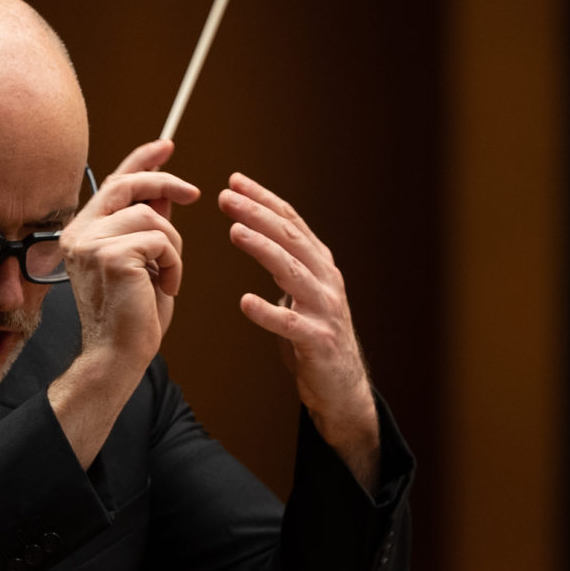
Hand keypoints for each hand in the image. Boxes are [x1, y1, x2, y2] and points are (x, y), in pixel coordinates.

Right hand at [48, 142, 197, 465]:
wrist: (118, 357)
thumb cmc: (132, 318)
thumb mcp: (145, 263)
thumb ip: (149, 227)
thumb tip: (167, 194)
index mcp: (81, 233)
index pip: (112, 182)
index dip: (141, 160)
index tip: (166, 146)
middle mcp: (78, 233)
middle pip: (129, 185)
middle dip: (166, 183)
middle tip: (195, 193)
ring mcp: (91, 242)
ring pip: (153, 218)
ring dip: (173, 248)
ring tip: (168, 277)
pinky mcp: (111, 255)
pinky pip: (160, 241)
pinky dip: (174, 264)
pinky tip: (163, 288)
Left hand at [218, 173, 380, 490]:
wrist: (343, 389)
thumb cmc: (315, 339)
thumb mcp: (304, 294)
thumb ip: (287, 265)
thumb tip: (258, 232)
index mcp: (321, 267)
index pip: (292, 223)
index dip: (265, 200)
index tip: (236, 181)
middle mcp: (327, 282)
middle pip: (291, 239)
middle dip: (259, 214)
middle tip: (226, 197)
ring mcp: (325, 311)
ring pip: (293, 272)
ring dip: (264, 249)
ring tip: (236, 231)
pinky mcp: (318, 342)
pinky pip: (291, 325)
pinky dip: (269, 313)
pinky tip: (245, 303)